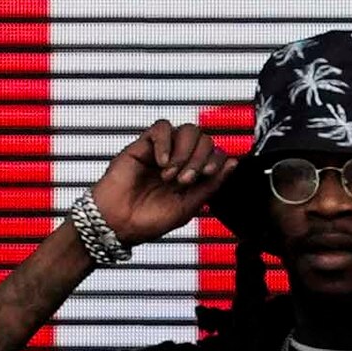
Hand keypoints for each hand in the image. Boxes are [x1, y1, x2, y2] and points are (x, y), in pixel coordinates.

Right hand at [92, 120, 230, 244]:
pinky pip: (162, 127)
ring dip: (183, 152)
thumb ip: (211, 185)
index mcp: (194, 175)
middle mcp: (180, 160)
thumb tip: (233, 162)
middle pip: (204, 138)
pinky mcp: (144, 145)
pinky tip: (161, 164)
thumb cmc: (149, 220)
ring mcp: (163, 151)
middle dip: (199, 158)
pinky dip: (166, 143)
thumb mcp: (188, 207)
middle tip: (184, 181)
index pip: (216, 153)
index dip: (217, 160)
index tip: (207, 175)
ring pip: (187, 129)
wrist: (118, 223)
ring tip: (170, 175)